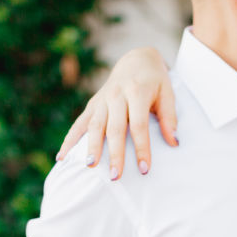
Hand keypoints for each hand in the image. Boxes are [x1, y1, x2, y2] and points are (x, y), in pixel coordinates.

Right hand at [56, 47, 176, 179]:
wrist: (136, 60)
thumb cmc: (155, 81)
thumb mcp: (168, 93)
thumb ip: (170, 117)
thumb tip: (174, 142)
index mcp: (136, 92)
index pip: (138, 125)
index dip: (141, 148)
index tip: (144, 169)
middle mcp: (116, 96)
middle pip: (114, 129)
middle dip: (114, 154)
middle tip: (115, 176)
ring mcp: (102, 100)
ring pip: (94, 126)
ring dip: (91, 147)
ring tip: (90, 167)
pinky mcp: (92, 105)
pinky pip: (79, 124)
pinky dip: (70, 140)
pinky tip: (62, 157)